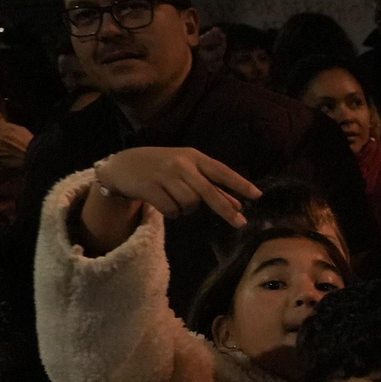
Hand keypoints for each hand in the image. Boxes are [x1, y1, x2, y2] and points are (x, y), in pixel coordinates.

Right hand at [92, 146, 257, 224]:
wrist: (123, 164)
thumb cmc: (163, 167)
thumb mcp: (188, 171)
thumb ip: (212, 186)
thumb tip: (238, 205)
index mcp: (194, 157)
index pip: (221, 171)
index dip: (240, 184)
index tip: (258, 195)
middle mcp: (181, 164)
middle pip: (208, 191)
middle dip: (225, 209)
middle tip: (241, 224)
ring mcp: (164, 175)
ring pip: (190, 203)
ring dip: (187, 208)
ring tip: (176, 199)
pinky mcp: (150, 187)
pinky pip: (172, 210)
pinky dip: (173, 212)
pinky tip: (164, 203)